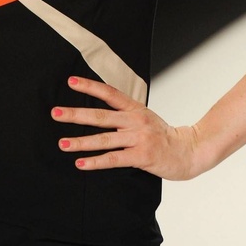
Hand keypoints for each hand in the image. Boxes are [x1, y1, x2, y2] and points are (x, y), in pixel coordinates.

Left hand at [51, 75, 198, 180]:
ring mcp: (138, 138)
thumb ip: (126, 115)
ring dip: (80, 141)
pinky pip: (114, 159)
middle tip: (55, 113)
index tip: (71, 82)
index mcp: (135, 109)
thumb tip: (102, 115)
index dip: (90, 86)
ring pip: (104, 139)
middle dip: (75, 114)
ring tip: (62, 143)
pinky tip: (81, 163)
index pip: (109, 93)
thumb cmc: (164, 136)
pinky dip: (96, 162)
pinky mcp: (141, 156)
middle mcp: (135, 120)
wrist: (189, 151)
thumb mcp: (146, 117)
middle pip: (100, 116)